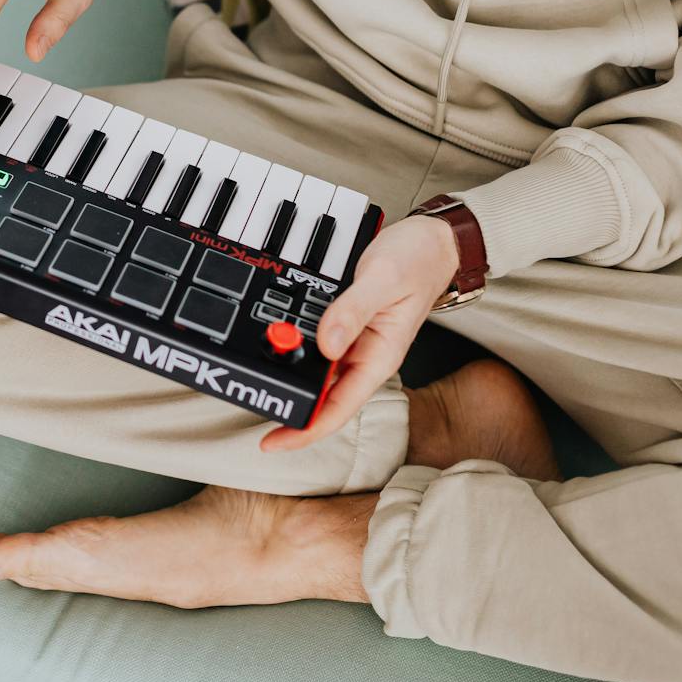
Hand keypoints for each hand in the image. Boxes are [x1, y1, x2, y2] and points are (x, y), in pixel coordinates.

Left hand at [260, 214, 458, 452]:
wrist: (432, 241)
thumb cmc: (419, 260)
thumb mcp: (383, 279)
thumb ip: (352, 311)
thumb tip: (325, 344)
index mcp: (379, 357)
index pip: (337, 409)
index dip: (304, 430)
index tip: (272, 441)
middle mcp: (365, 357)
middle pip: (321, 396)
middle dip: (287, 402)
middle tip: (249, 396)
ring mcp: (355, 343)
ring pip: (316, 371)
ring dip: (289, 374)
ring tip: (256, 370)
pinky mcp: (347, 326)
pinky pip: (318, 345)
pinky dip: (296, 346)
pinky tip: (277, 340)